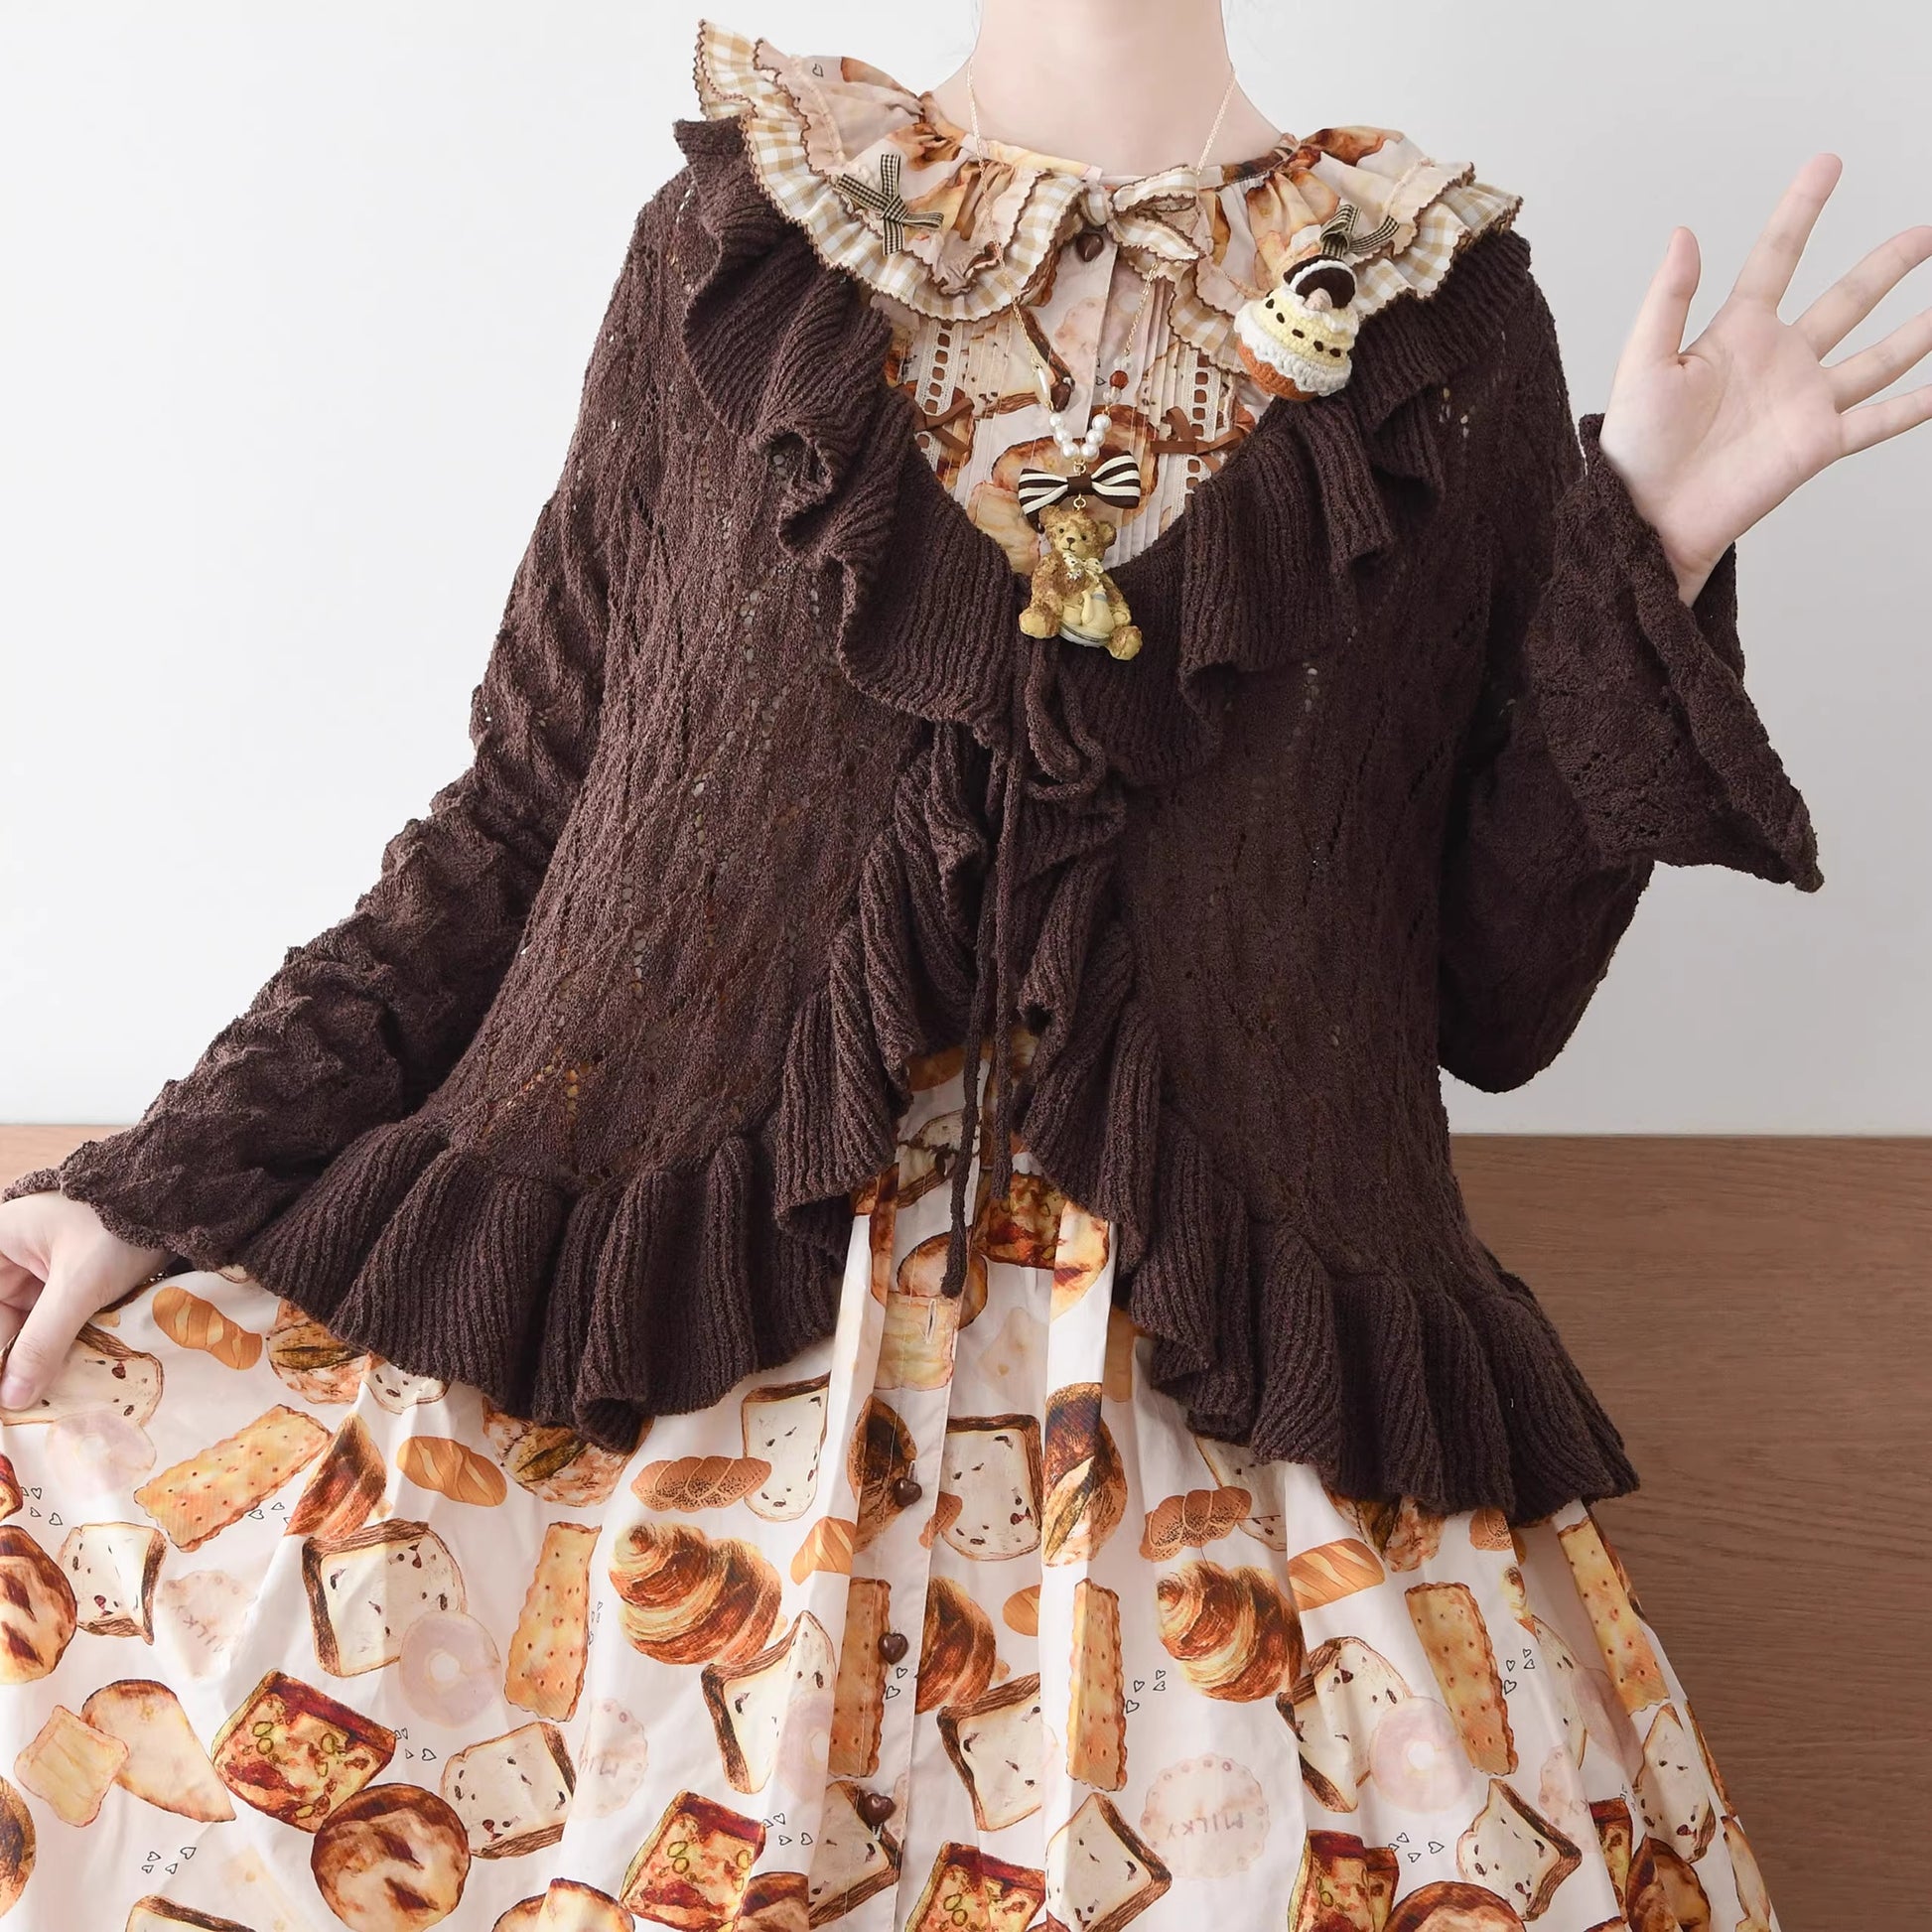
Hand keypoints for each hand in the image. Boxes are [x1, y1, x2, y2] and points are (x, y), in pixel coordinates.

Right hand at [0, 1193, 168, 1409]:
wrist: (180, 1199)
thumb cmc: (120, 1226)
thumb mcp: (79, 1285)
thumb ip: (43, 1341)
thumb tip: (12, 1398)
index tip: (4, 1396)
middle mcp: (11, 1259)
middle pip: (4, 1326)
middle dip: (13, 1365)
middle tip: (24, 1406)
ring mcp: (41, 1273)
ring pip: (28, 1331)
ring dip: (37, 1363)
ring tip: (40, 1403)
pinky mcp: (72, 1284)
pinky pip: (55, 1326)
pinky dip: (60, 1351)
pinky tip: (61, 1382)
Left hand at [1597, 153, 1931, 602]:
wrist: (1646, 516)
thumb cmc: (1633, 447)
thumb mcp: (1643, 364)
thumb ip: (1668, 300)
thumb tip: (1684, 233)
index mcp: (1735, 333)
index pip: (1778, 256)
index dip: (1803, 208)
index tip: (1829, 161)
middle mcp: (1779, 360)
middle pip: (1847, 299)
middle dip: (1887, 264)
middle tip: (1926, 231)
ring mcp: (1803, 401)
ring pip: (1877, 356)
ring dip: (1918, 330)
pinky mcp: (1815, 444)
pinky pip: (1877, 420)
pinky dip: (1913, 405)